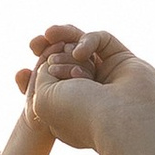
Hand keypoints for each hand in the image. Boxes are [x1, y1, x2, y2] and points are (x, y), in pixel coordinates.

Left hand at [15, 25, 154, 154]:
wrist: (120, 120)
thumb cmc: (79, 114)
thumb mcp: (43, 99)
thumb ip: (42, 75)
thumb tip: (54, 58)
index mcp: (69, 110)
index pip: (50, 81)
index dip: (40, 70)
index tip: (30, 72)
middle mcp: (89, 93)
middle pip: (66, 62)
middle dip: (50, 54)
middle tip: (43, 52)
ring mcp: (108, 77)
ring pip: (83, 48)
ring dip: (64, 40)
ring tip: (50, 34)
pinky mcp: (125, 61)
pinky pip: (102, 40)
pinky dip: (87, 41)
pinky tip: (79, 53)